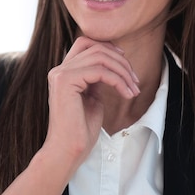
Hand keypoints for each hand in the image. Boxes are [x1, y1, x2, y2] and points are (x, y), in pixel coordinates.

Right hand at [43, 36, 139, 170]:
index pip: (85, 43)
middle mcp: (59, 70)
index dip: (108, 48)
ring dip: (123, 71)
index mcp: (63, 73)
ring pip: (100, 56)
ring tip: (133, 89)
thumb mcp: (92, 98)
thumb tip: (111, 65)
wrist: (68, 150)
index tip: (126, 65)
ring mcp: (60, 74)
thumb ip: (96, 79)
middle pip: (96, 48)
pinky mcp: (65, 81)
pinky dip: (118, 80)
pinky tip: (127, 93)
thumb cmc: (81, 130)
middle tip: (135, 81)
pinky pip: (100, 71)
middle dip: (121, 62)